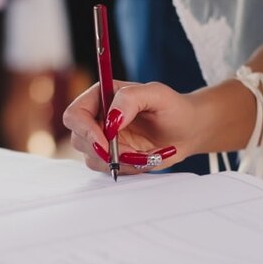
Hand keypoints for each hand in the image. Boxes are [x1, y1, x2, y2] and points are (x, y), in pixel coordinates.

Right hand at [62, 80, 193, 175]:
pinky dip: (127, 167)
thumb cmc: (173, 108)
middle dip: (105, 150)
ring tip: (146, 153)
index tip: (104, 140)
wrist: (187, 131)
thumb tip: (111, 118)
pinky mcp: (112, 157)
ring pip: (93, 158)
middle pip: (79, 139)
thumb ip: (130, 99)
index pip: (75, 114)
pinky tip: (144, 157)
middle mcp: (97, 117)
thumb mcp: (157, 94)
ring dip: (120, 160)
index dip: (85, 130)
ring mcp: (103, 139)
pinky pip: (109, 169)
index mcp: (101, 96)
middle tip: (131, 152)